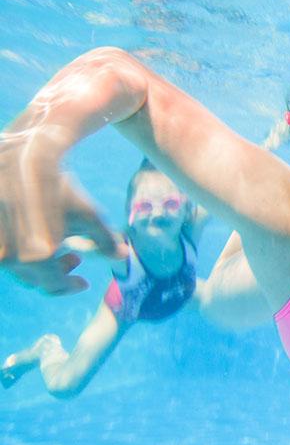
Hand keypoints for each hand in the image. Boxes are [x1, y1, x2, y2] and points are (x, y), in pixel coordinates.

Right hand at [0, 135, 124, 293]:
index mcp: (37, 257)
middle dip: (58, 272)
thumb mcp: (90, 214)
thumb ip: (105, 240)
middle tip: (75, 260)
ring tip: (59, 246)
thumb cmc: (60, 187)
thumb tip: (122, 256)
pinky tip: (37, 235)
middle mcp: (9, 257)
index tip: (83, 281)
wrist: (23, 159)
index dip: (70, 285)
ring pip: (18, 266)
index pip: (53, 285)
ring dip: (40, 263)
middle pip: (35, 278)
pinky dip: (23, 251)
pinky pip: (5, 252)